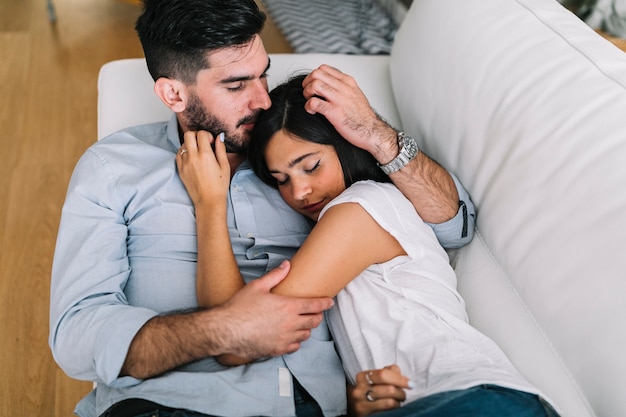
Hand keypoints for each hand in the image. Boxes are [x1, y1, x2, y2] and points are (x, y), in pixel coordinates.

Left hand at [176, 130, 229, 205]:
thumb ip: (221, 149)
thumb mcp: (225, 166)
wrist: (208, 201)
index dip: (207, 135)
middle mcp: (193, 157)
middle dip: (196, 135)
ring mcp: (184, 163)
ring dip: (190, 144)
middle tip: (203, 143)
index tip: (211, 142)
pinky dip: (184, 152)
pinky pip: (178, 154)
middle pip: (188, 135)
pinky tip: (192, 157)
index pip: (201, 134)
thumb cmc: (219, 185)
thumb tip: (219, 136)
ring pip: (183, 144)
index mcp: (205, 155)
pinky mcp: (180, 169)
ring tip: (198, 152)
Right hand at [216, 261, 334, 359]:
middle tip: (316, 312)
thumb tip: (287, 265)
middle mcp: (290, 324)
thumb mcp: (257, 286)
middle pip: (314, 321)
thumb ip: (275, 276)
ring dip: (307, 328)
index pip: (315, 305)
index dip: (325, 303)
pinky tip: (291, 336)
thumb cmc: (240, 307)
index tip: (330, 302)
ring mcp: (285, 338)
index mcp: (288, 306)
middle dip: (318, 315)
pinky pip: (295, 347)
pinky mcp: (277, 350)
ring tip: (303, 323)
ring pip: (306, 335)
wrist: (226, 330)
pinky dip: (296, 341)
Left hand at [302, 65, 397, 161]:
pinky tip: (311, 111)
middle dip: (307, 83)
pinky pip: (314, 103)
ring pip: (314, 85)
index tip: (312, 85)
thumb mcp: (355, 94)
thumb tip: (330, 85)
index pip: (324, 68)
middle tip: (307, 93)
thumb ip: (343, 87)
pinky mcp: (334, 112)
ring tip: (309, 101)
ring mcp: (339, 99)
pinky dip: (308, 106)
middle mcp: (343, 88)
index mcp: (347, 82)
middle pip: (316, 74)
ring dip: (307, 93)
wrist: (372, 131)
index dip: (313, 76)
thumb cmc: (363, 117)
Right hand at [348, 365, 412, 416]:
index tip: (410, 384)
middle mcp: (359, 391)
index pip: (384, 374)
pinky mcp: (365, 415)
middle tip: (402, 394)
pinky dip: (394, 408)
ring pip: (390, 402)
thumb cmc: (367, 390)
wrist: (352, 406)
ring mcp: (362, 405)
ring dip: (399, 401)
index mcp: (362, 377)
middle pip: (389, 389)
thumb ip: (388, 372)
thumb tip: (400, 375)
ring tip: (398, 400)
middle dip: (401, 392)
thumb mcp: (374, 378)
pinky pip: (387, 411)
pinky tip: (393, 407)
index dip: (400, 379)